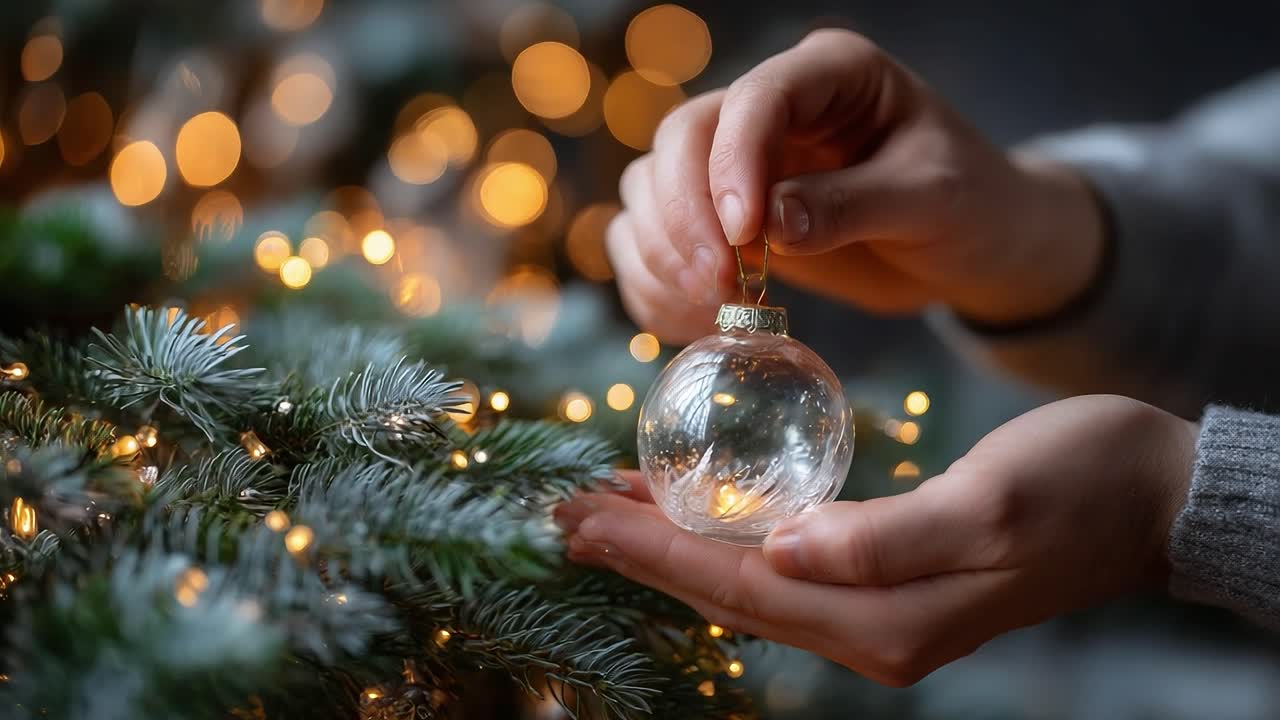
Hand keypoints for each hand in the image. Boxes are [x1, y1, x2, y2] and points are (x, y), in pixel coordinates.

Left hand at [555, 395, 1196, 685]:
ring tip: (606, 509)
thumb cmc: (1080, 485)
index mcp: (884, 621)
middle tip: (562, 513)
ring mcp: (879, 614)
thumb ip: (883, 540)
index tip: (576, 516)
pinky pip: (783, 569)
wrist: (1150, 496)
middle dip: (640, 551)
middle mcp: (870, 632)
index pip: (737, 586)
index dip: (651, 550)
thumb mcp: (987, 507)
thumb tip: (784, 553)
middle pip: (727, 590)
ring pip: (748, 581)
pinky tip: (697, 512)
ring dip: (674, 545)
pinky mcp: (888, 583)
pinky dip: (727, 539)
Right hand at [607, 28, 1105, 343]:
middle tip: (718, 284)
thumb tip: (771, 227)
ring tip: (711, 306)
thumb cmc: (971, 206)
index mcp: (829, 74)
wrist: (972, 246)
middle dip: (685, 216)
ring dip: (661, 252)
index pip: (754, 99)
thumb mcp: (933, 201)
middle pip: (681, 139)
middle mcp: (769, 109)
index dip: (734, 164)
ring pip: (650, 188)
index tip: (744, 237)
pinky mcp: (721, 221)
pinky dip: (653, 284)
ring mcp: (736, 165)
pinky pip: (651, 241)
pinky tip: (692, 322)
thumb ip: (854, 206)